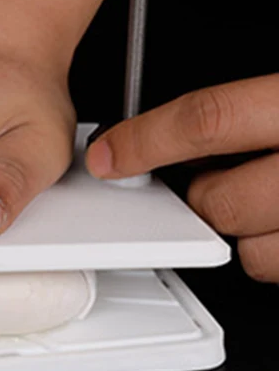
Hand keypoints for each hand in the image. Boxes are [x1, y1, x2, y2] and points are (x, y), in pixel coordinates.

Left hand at [86, 74, 278, 282]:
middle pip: (213, 197)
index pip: (205, 120)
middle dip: (199, 195)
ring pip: (239, 243)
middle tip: (213, 179)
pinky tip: (274, 223)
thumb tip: (174, 123)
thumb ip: (245, 105)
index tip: (107, 154)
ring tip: (257, 200)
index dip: (145, 140)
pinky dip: (264, 250)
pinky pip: (270, 266)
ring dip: (234, 226)